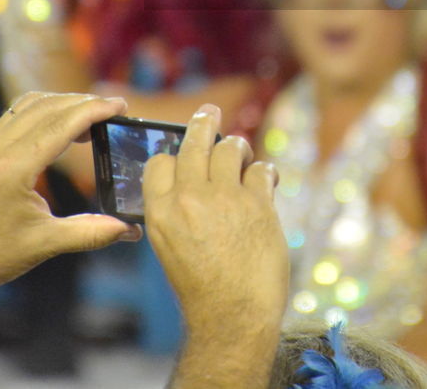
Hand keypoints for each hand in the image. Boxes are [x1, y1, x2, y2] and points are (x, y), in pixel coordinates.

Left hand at [0, 92, 141, 301]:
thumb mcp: (44, 245)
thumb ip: (90, 233)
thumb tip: (129, 229)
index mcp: (13, 169)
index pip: (62, 124)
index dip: (94, 110)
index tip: (120, 105)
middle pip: (49, 106)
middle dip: (85, 102)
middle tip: (114, 108)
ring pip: (30, 104)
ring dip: (63, 102)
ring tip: (91, 115)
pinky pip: (16, 114)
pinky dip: (43, 110)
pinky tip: (60, 124)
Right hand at [143, 104, 287, 341]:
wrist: (233, 315)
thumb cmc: (201, 287)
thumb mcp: (171, 247)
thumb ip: (176, 210)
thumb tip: (190, 180)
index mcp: (160, 211)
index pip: (160, 161)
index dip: (173, 154)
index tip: (182, 150)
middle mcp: (189, 198)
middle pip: (195, 141)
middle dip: (204, 122)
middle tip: (210, 112)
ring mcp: (225, 198)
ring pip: (231, 148)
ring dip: (238, 148)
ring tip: (242, 155)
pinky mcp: (258, 204)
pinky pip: (262, 170)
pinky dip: (265, 172)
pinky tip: (266, 179)